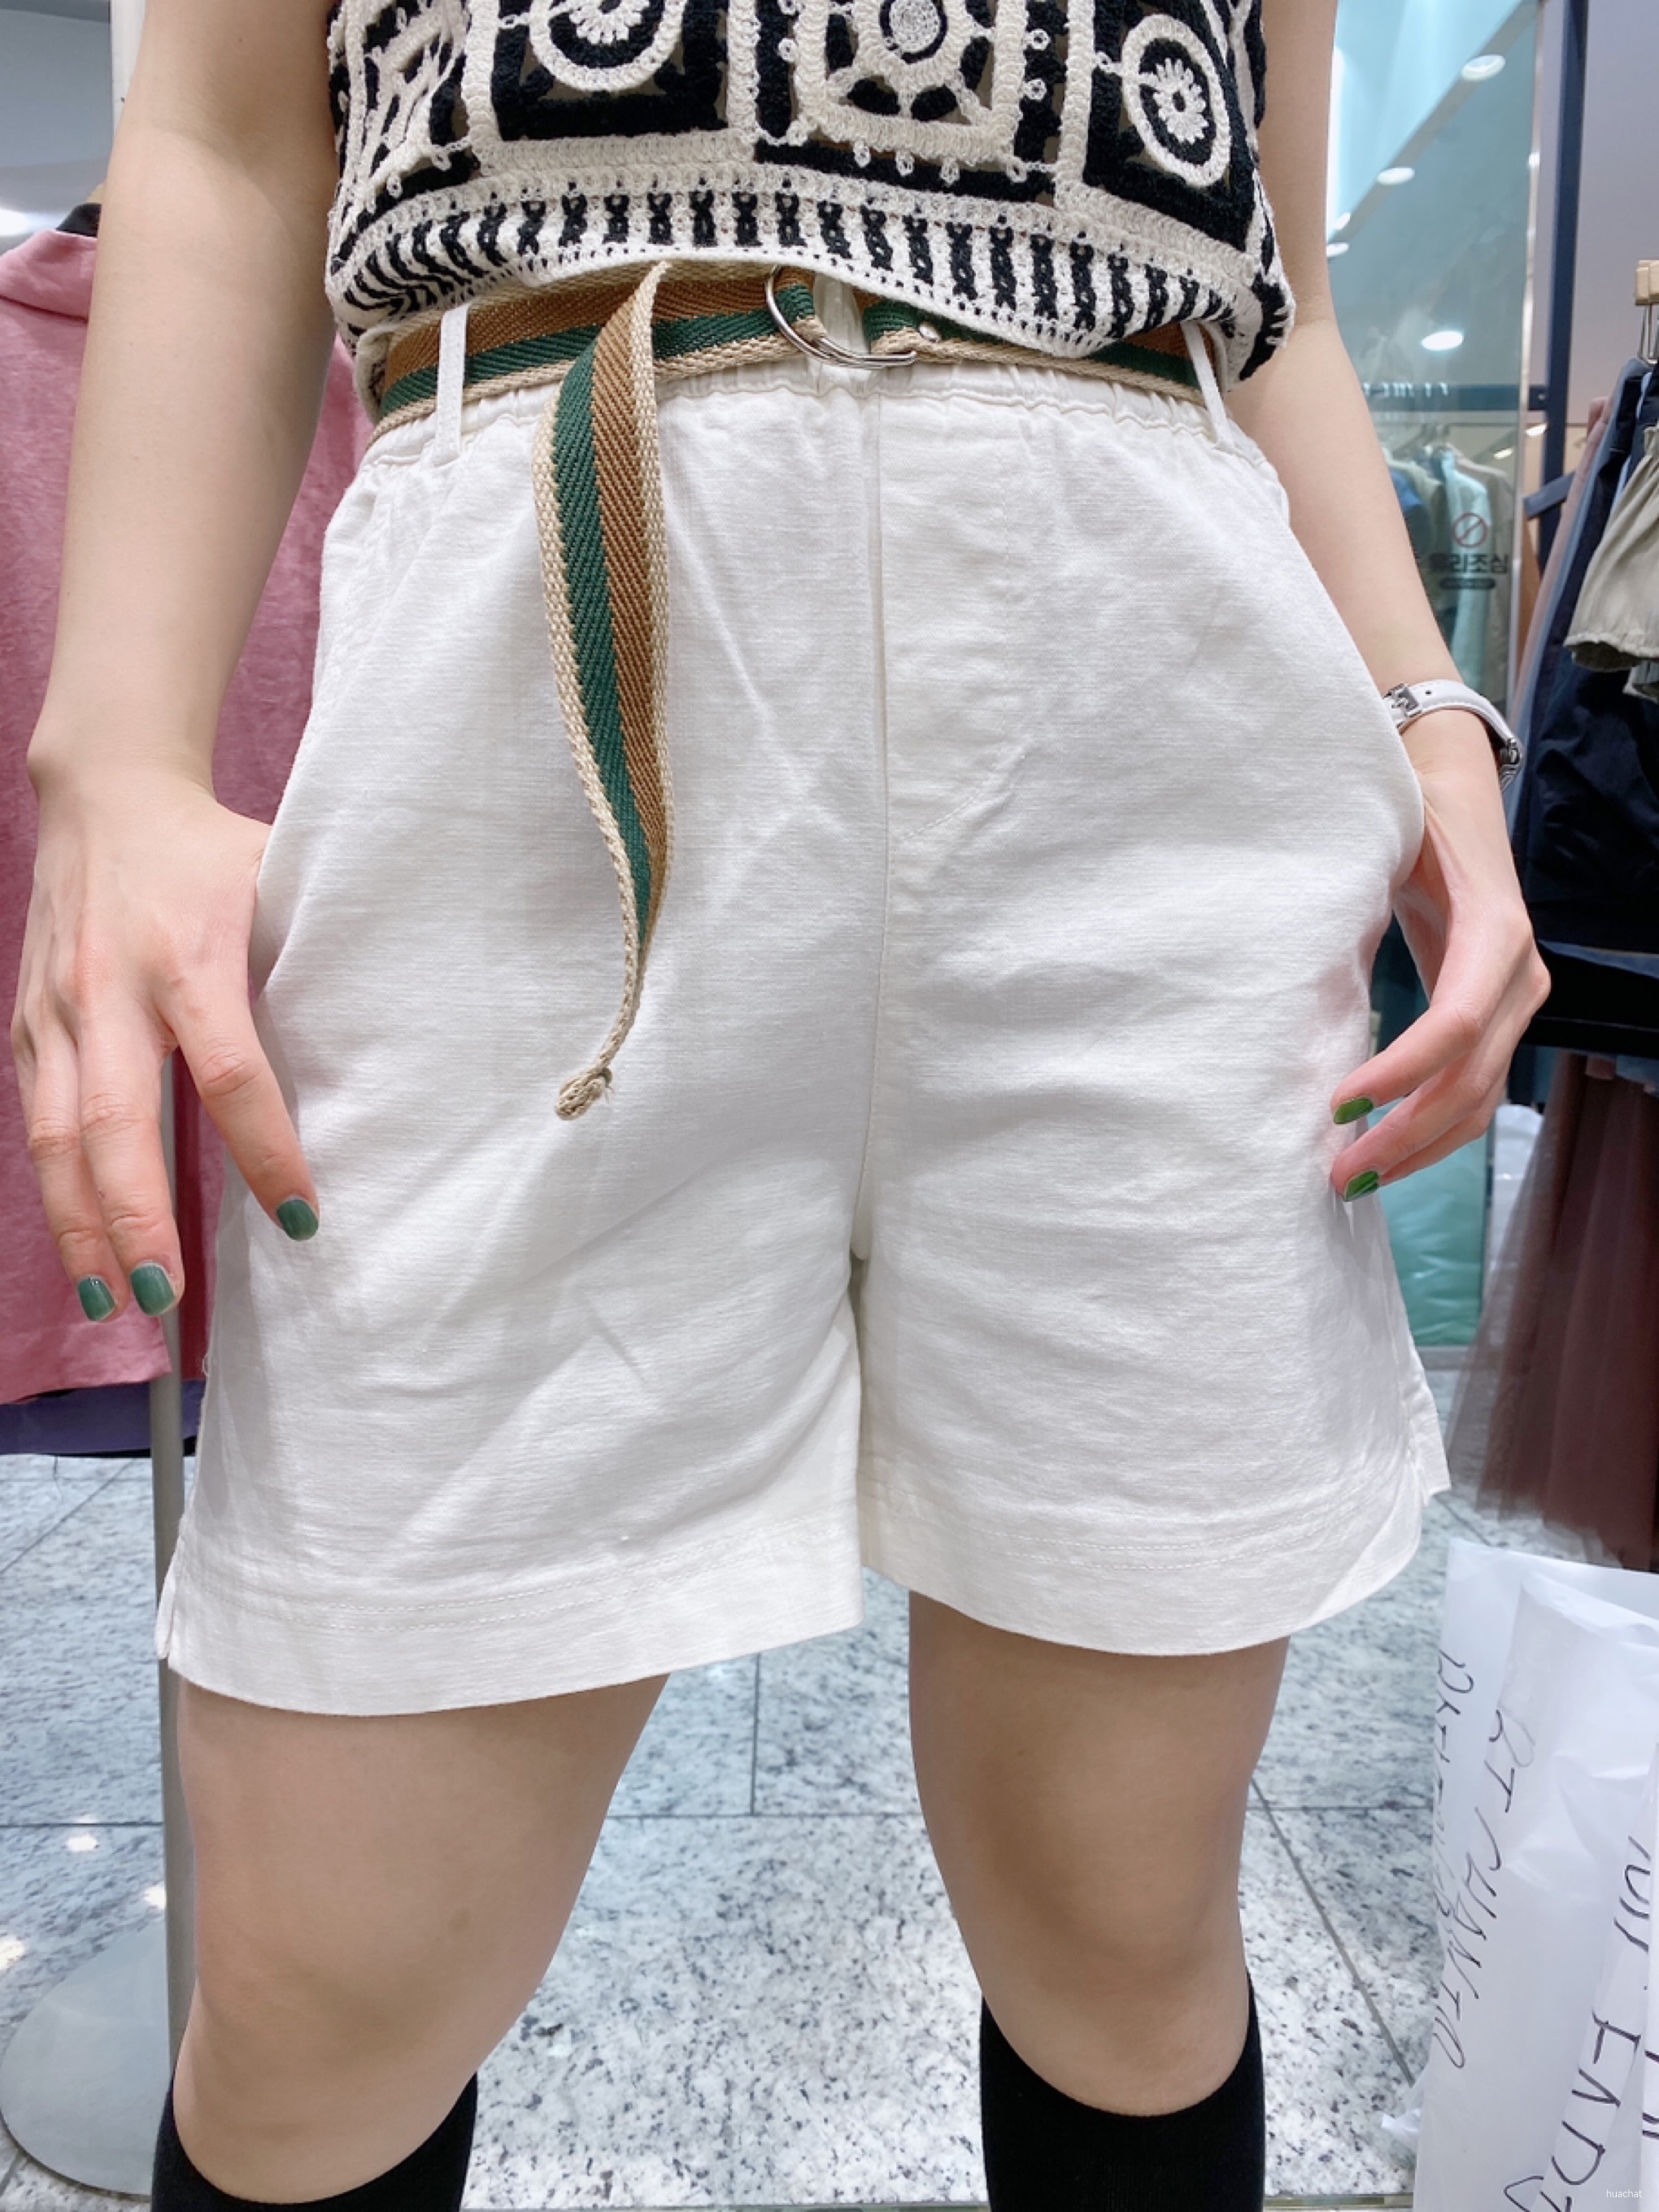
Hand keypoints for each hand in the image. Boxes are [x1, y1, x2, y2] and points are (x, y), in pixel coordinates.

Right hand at [11, 763, 315, 1321]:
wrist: (102, 795)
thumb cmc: (209, 850)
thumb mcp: (276, 880)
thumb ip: (317, 954)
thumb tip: (397, 1038)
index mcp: (188, 954)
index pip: (231, 1072)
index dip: (265, 1151)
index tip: (301, 1217)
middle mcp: (111, 988)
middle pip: (118, 1123)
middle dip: (139, 1217)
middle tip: (167, 1297)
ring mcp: (58, 1011)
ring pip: (58, 1137)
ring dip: (84, 1227)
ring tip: (117, 1304)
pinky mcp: (27, 1025)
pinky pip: (37, 1122)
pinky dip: (57, 1192)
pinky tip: (83, 1250)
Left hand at [1327, 709, 1549, 1198]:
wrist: (1452, 791)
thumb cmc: (1406, 815)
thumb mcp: (1381, 847)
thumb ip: (1351, 901)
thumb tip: (1285, 968)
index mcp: (1493, 929)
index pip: (1455, 1023)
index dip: (1402, 1072)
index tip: (1338, 1103)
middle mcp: (1519, 972)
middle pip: (1472, 1077)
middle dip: (1406, 1134)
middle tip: (1337, 1177)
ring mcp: (1517, 997)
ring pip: (1479, 1096)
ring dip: (1420, 1147)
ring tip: (1353, 1181)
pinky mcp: (1498, 1014)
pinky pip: (1474, 1085)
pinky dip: (1431, 1126)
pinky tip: (1384, 1152)